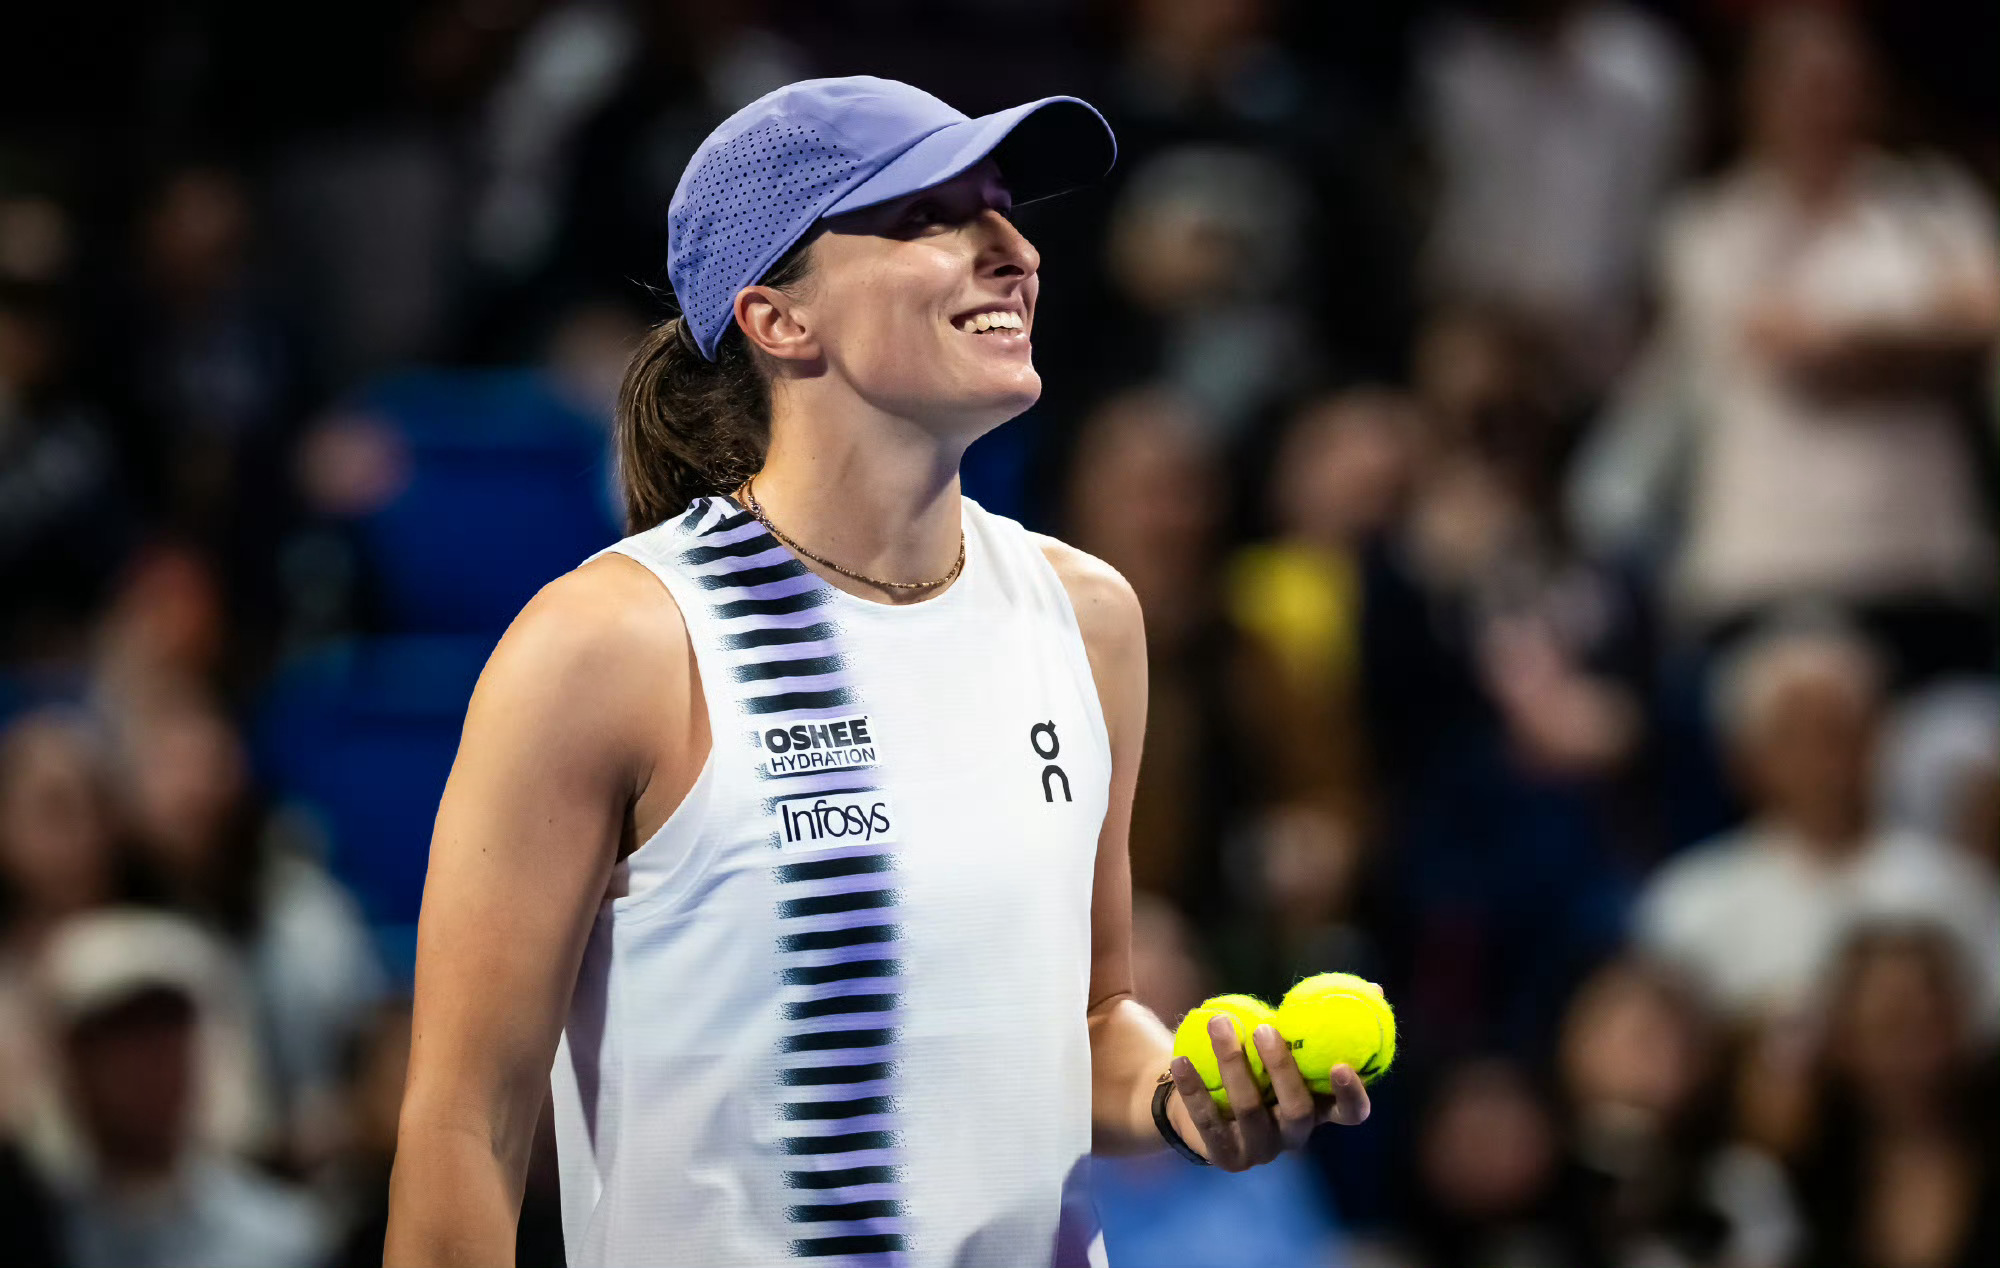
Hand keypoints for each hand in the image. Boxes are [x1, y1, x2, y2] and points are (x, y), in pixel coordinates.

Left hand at [1165, 1015, 1370, 1171]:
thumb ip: (1319, 1017)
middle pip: (1297, 1108)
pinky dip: (1194, 1089)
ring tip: (1218, 1021)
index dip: (1352, 1094)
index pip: (1350, 1113)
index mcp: (1319, 1109)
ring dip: (1233, 1062)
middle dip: (1282, 1068)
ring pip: (1250, 1109)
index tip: (1343, 1064)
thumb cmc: (1255, 1058)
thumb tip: (1377, 987)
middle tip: (1265, 1029)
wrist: (1198, 1095)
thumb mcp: (1286, 1037)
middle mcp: (1294, 1135)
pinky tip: (1181, 1060)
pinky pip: (1209, 1121)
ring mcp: (1260, 1150)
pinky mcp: (1224, 1156)